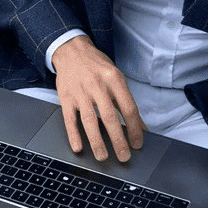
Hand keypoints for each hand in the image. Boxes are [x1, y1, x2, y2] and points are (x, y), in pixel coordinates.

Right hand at [51, 35, 144, 161]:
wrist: (72, 51)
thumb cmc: (97, 66)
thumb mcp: (116, 78)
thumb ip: (127, 102)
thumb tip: (141, 126)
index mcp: (114, 80)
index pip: (128, 108)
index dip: (135, 128)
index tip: (138, 144)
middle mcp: (98, 86)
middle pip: (110, 117)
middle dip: (118, 140)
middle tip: (124, 157)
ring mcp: (80, 92)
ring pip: (90, 120)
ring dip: (97, 141)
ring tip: (103, 157)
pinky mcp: (65, 97)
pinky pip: (69, 119)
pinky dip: (73, 134)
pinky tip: (79, 147)